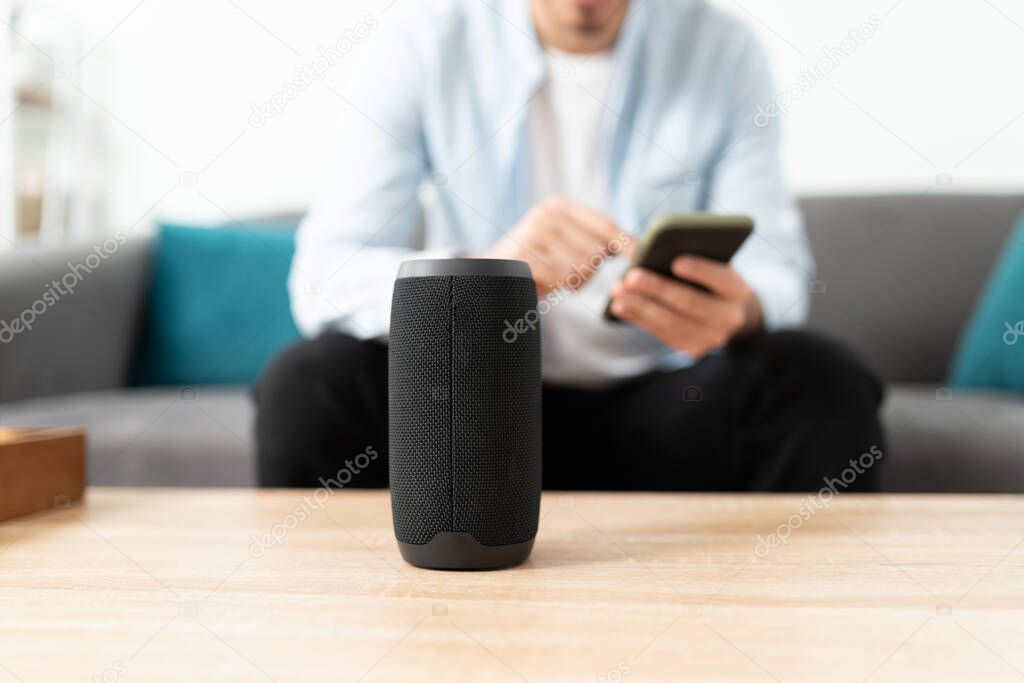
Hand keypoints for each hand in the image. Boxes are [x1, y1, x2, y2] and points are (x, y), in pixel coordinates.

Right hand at [478, 197, 631, 294]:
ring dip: (574, 282)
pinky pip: (562, 279)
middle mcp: (546, 215)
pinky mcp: (524, 257)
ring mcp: (533, 235)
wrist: (487, 276)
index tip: (639, 258)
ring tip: (554, 278)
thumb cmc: (533, 263)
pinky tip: (544, 283)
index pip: (605, 226)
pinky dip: (558, 288)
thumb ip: (592, 239)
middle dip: (590, 270)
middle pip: (597, 251)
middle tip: (567, 274)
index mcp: (558, 207)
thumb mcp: (561, 242)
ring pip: (582, 268)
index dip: (626, 244)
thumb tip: (636, 245)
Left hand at [609, 255, 762, 357]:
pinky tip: (619, 306)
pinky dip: (638, 319)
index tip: (676, 261)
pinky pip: (662, 334)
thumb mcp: (713, 264)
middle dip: (659, 289)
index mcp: (737, 291)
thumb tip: (656, 250)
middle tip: (632, 276)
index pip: (721, 279)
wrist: (728, 314)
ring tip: (618, 291)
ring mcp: (710, 338)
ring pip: (672, 323)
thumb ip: (695, 257)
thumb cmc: (712, 279)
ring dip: (641, 306)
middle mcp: (729, 318)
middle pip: (690, 303)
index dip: (700, 270)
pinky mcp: (691, 349)